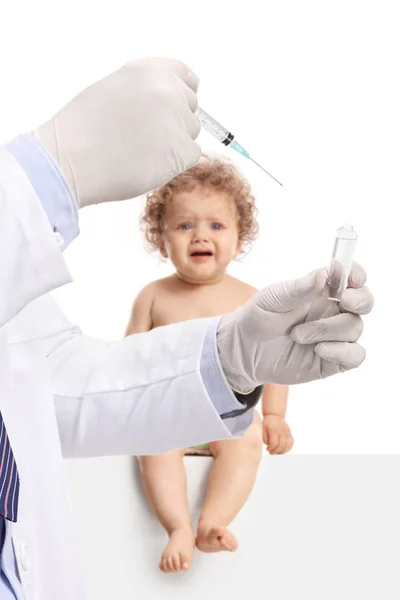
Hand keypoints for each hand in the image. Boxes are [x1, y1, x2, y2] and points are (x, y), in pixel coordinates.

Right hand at [31, 58, 200, 207]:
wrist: (70, 159)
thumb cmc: (81, 130)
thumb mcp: (113, 89)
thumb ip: (145, 91)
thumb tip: (169, 107)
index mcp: (149, 70)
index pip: (185, 77)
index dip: (182, 93)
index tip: (176, 106)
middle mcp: (168, 90)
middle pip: (190, 107)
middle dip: (174, 121)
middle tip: (145, 137)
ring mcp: (177, 120)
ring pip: (191, 132)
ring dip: (173, 143)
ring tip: (139, 151)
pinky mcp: (181, 151)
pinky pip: (191, 155)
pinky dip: (174, 163)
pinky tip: (148, 164)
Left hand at [217, 263, 373, 391]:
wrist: (244, 351)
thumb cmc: (258, 317)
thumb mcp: (274, 298)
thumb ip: (299, 288)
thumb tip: (325, 274)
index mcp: (322, 290)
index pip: (351, 277)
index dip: (357, 275)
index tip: (352, 278)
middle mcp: (333, 311)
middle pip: (364, 301)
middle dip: (360, 299)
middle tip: (343, 301)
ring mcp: (335, 336)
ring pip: (355, 327)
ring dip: (327, 329)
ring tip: (297, 335)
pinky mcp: (334, 360)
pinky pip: (355, 355)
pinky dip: (341, 351)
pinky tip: (319, 350)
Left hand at [263, 415, 293, 453]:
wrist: (274, 415)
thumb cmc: (267, 423)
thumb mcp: (263, 429)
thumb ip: (265, 439)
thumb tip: (269, 446)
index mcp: (274, 430)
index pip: (274, 443)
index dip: (271, 448)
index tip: (268, 449)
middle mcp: (282, 431)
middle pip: (281, 445)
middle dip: (276, 451)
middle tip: (272, 452)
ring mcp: (287, 432)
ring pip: (287, 445)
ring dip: (282, 451)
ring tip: (277, 452)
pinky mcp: (290, 433)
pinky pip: (291, 442)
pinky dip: (288, 448)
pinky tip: (283, 449)